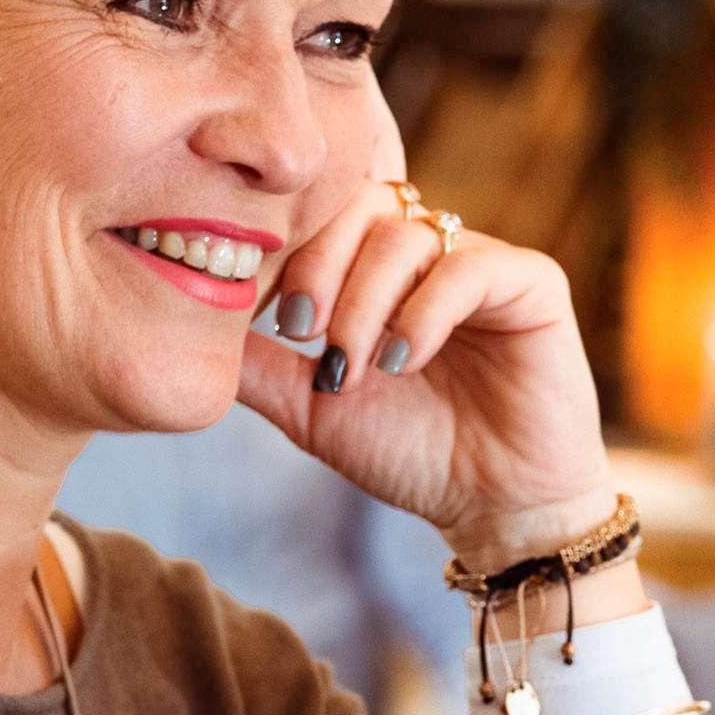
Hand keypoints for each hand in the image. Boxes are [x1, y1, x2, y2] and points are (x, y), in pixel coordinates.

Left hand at [238, 96, 612, 568]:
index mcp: (382, 269)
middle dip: (320, 264)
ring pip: (408, 235)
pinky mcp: (532, 284)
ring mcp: (482, 263)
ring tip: (354, 367)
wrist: (494, 508)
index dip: (290, 251)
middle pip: (363, 205)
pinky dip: (424, 311)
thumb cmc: (411, 454)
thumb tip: (182, 328)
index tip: (269, 318)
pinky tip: (402, 360)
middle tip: (301, 329)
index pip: (326, 215)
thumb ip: (258, 366)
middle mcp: (433, 253)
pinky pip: (470, 267)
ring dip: (366, 302)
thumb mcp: (312, 409)